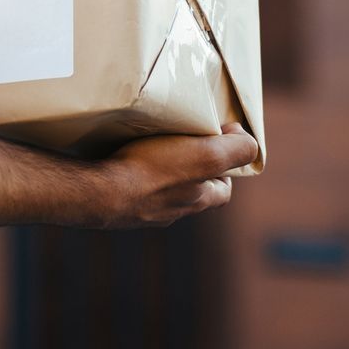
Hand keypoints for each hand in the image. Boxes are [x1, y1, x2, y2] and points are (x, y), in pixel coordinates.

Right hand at [94, 122, 258, 229]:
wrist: (102, 193)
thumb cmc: (153, 171)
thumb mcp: (207, 155)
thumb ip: (236, 149)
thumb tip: (246, 138)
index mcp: (197, 199)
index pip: (223, 190)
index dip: (225, 169)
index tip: (216, 143)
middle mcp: (173, 210)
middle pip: (192, 192)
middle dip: (191, 171)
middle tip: (180, 143)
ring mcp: (143, 210)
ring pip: (160, 191)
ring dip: (160, 172)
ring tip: (149, 146)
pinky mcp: (117, 203)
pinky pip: (130, 188)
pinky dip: (132, 176)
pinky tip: (122, 159)